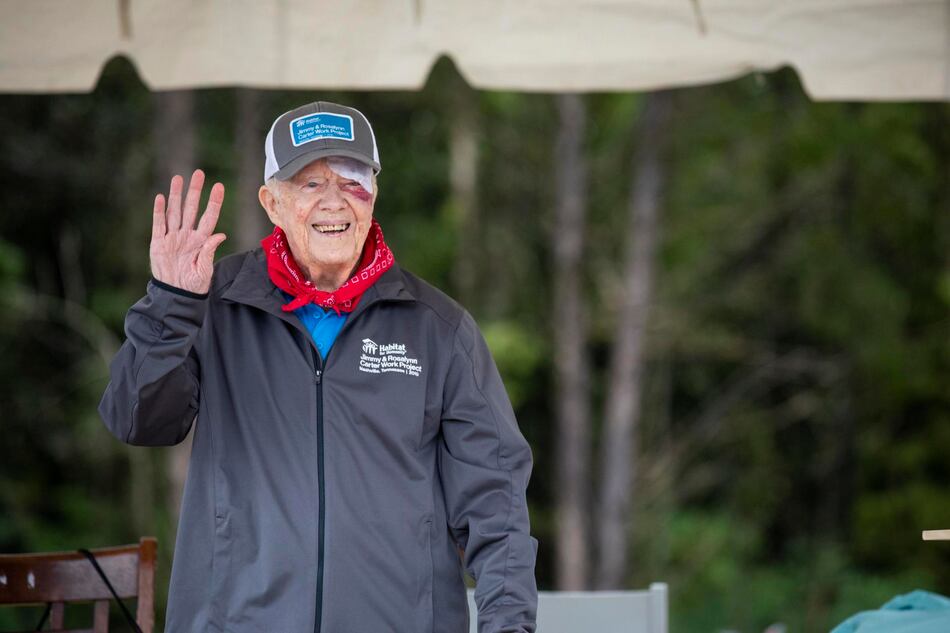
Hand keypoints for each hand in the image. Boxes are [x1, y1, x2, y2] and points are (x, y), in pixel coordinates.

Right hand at [150, 169, 226, 294]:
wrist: (175, 294)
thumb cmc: (194, 284)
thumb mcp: (205, 270)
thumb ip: (210, 251)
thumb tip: (221, 235)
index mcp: (201, 241)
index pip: (209, 217)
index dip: (214, 202)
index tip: (219, 186)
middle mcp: (187, 235)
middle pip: (192, 208)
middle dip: (194, 191)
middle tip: (199, 173)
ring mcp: (173, 237)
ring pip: (175, 212)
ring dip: (176, 195)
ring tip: (178, 178)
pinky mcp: (159, 242)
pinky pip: (159, 224)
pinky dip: (159, 211)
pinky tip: (161, 198)